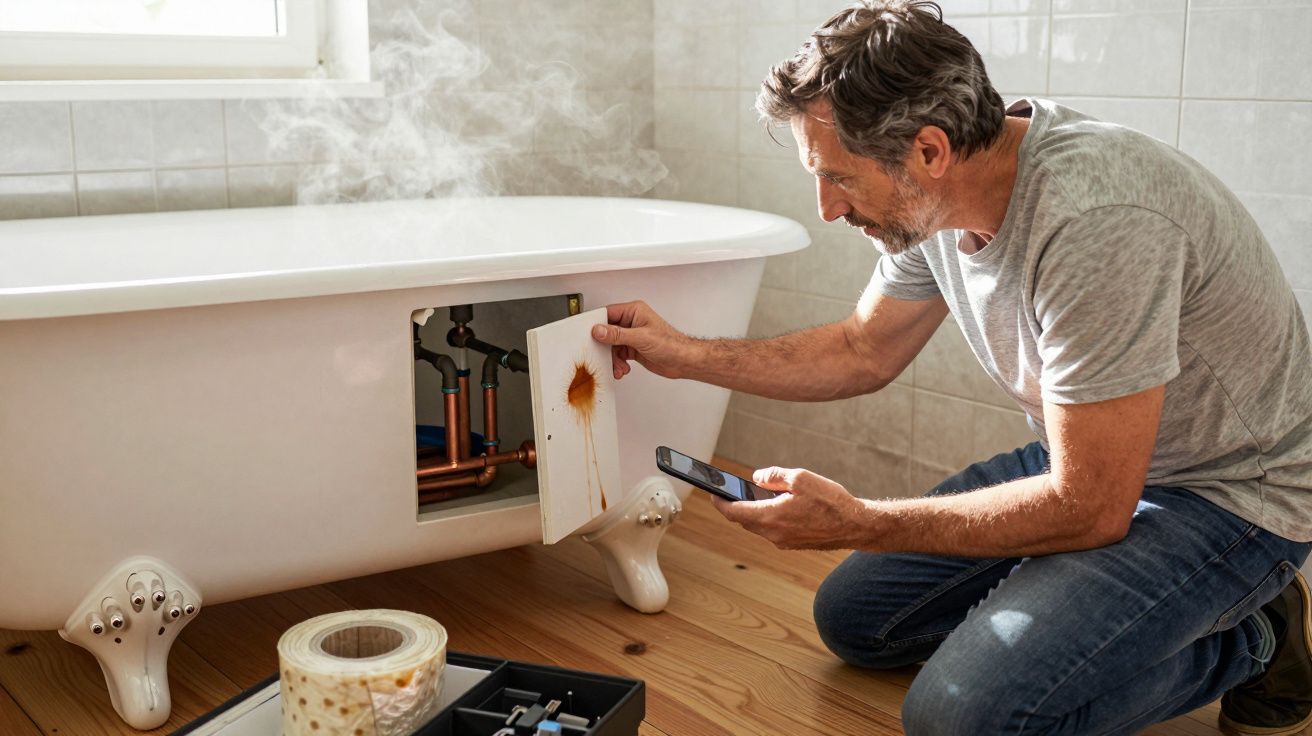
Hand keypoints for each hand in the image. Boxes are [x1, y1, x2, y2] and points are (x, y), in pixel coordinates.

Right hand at [590, 300, 691, 379]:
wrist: (683, 361)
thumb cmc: (671, 344)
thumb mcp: (641, 338)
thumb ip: (617, 334)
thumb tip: (599, 330)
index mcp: (634, 311)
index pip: (608, 313)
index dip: (597, 324)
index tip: (590, 334)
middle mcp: (632, 322)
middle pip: (607, 331)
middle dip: (605, 346)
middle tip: (603, 354)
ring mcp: (632, 336)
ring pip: (612, 345)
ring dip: (612, 358)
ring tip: (617, 366)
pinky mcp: (633, 348)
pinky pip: (618, 354)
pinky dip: (617, 363)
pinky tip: (622, 368)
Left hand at [712, 467, 868, 550]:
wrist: (855, 526)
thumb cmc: (830, 501)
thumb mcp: (800, 478)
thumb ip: (774, 476)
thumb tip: (757, 477)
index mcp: (770, 517)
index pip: (733, 512)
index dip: (719, 502)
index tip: (712, 493)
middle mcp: (773, 534)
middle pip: (744, 520)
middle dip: (736, 506)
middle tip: (731, 492)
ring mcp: (784, 542)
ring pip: (759, 526)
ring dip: (754, 512)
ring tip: (755, 495)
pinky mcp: (794, 544)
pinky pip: (773, 531)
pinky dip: (769, 518)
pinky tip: (777, 506)